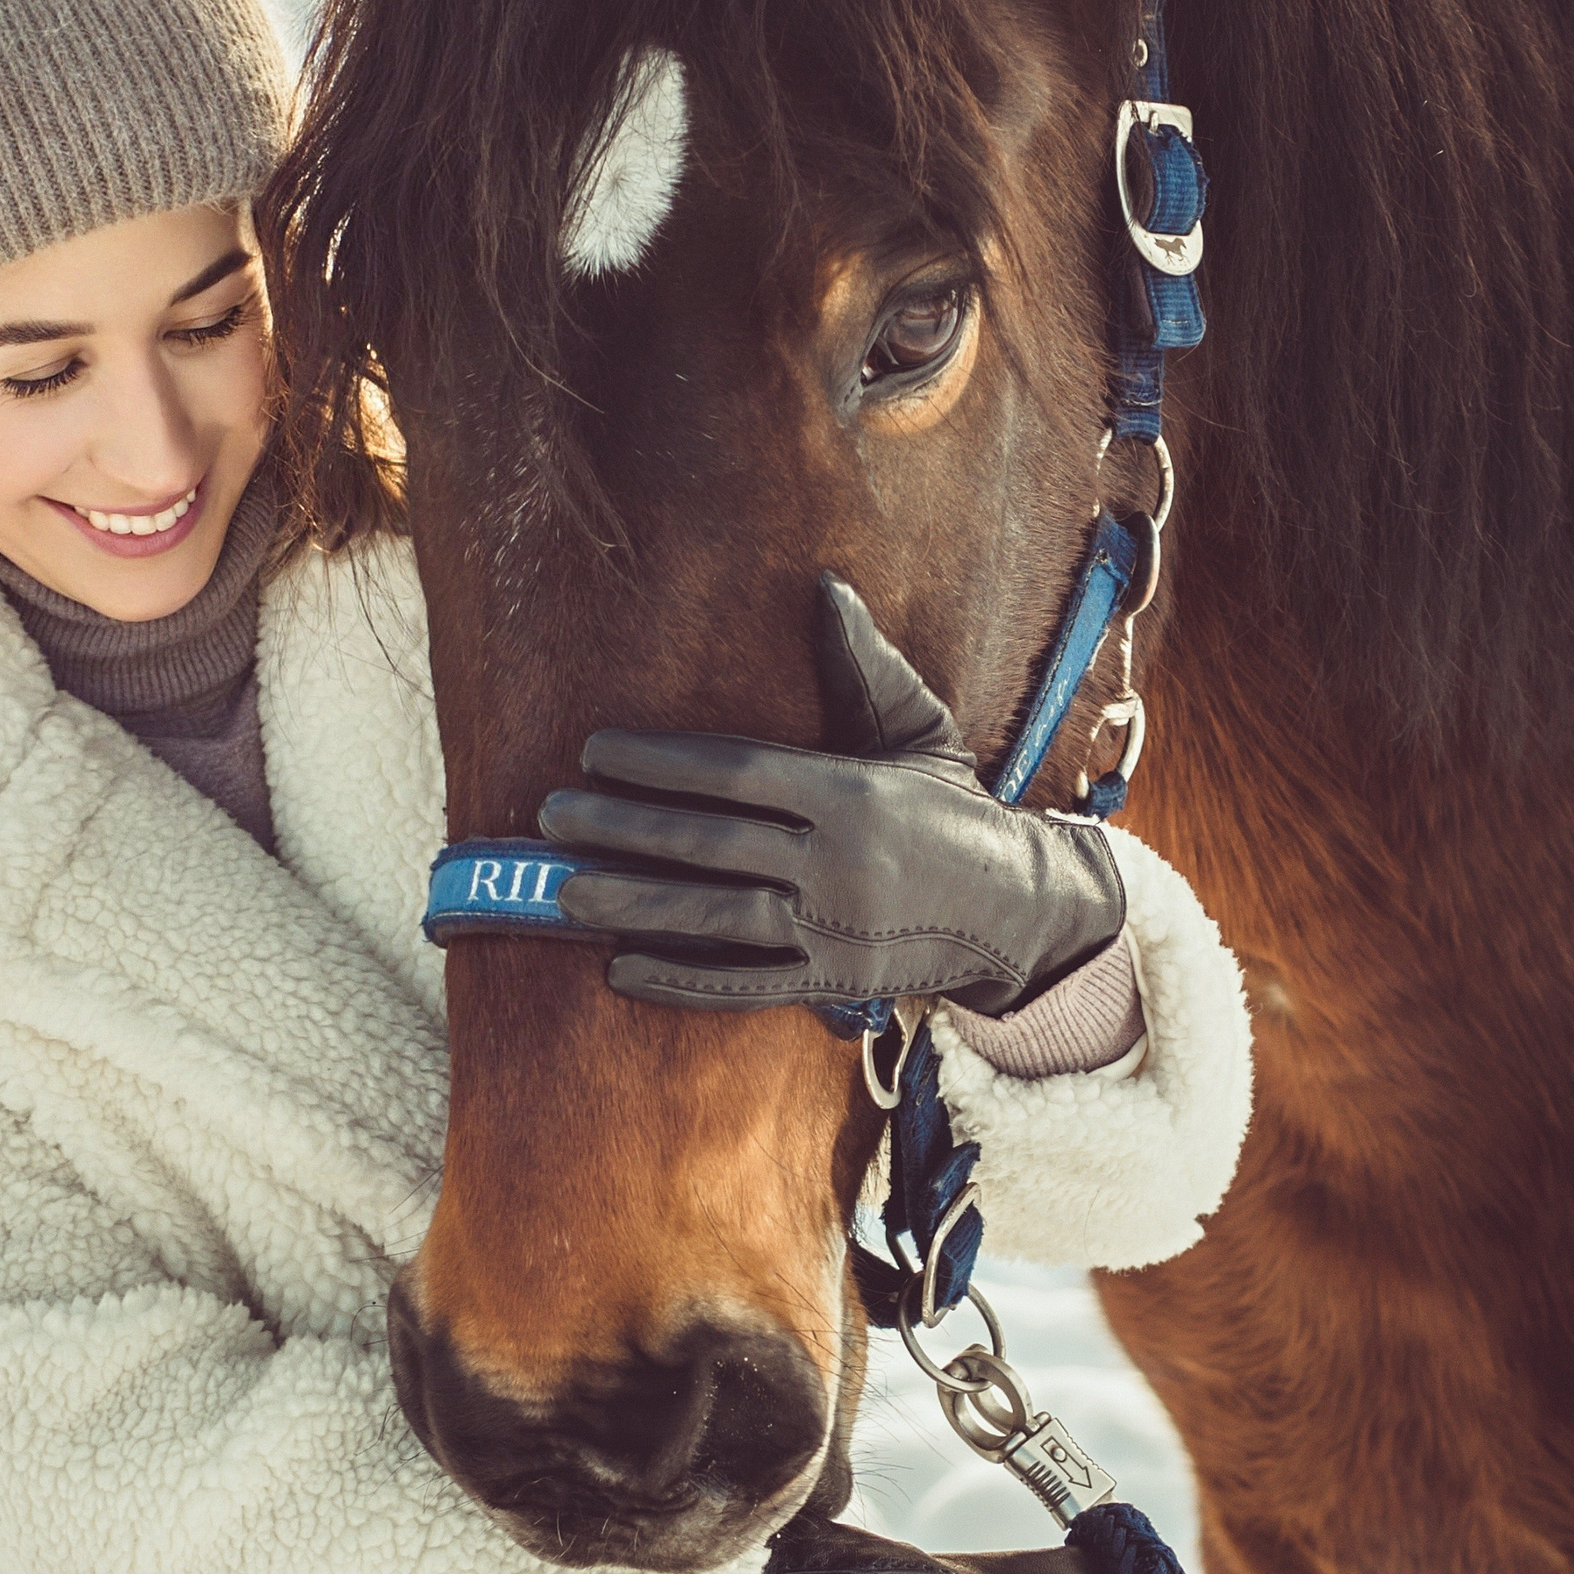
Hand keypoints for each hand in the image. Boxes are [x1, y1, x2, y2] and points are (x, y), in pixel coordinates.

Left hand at [538, 572, 1123, 1013]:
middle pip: (713, 845)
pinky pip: (745, 985)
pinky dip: (682, 981)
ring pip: (717, 919)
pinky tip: (620, 969)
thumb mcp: (920, 733)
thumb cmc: (952, 812)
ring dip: (635, 906)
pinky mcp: (831, 985)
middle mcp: (839, 865)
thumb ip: (866, 666)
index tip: (596, 751)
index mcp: (854, 794)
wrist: (1020, 914)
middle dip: (625, 830)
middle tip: (553, 817)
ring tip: (565, 892)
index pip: (739, 772)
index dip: (662, 762)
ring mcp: (834, 932)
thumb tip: (825, 588)